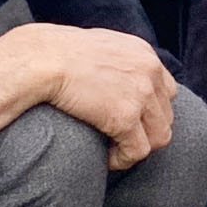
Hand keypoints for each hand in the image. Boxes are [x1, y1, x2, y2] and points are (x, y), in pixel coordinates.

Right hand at [0, 21, 176, 169]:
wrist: (40, 58)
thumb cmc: (55, 54)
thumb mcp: (97, 46)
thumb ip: (114, 60)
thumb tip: (110, 77)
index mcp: (143, 53)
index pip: (166, 91)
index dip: (150, 111)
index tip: (129, 122)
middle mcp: (149, 71)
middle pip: (165, 116)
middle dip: (145, 132)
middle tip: (119, 141)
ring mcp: (141, 94)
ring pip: (158, 137)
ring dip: (136, 148)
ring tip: (113, 151)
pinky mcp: (125, 117)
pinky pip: (137, 151)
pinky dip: (122, 160)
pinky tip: (104, 158)